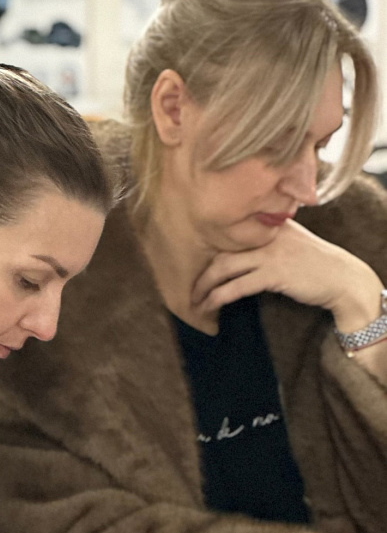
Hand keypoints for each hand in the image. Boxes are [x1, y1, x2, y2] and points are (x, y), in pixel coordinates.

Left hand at [191, 221, 382, 332]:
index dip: (207, 253)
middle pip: (220, 251)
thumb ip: (263, 243)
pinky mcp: (275, 274)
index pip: (229, 235)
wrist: (343, 278)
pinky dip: (219, 297)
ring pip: (223, 268)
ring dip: (204, 287)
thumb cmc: (315, 264)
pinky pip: (237, 286)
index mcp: (267, 226)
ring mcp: (270, 254)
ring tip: (194, 301)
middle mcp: (266, 235)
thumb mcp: (288, 243)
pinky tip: (210, 306)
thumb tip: (232, 258)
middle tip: (189, 289)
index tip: (192, 266)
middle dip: (200, 273)